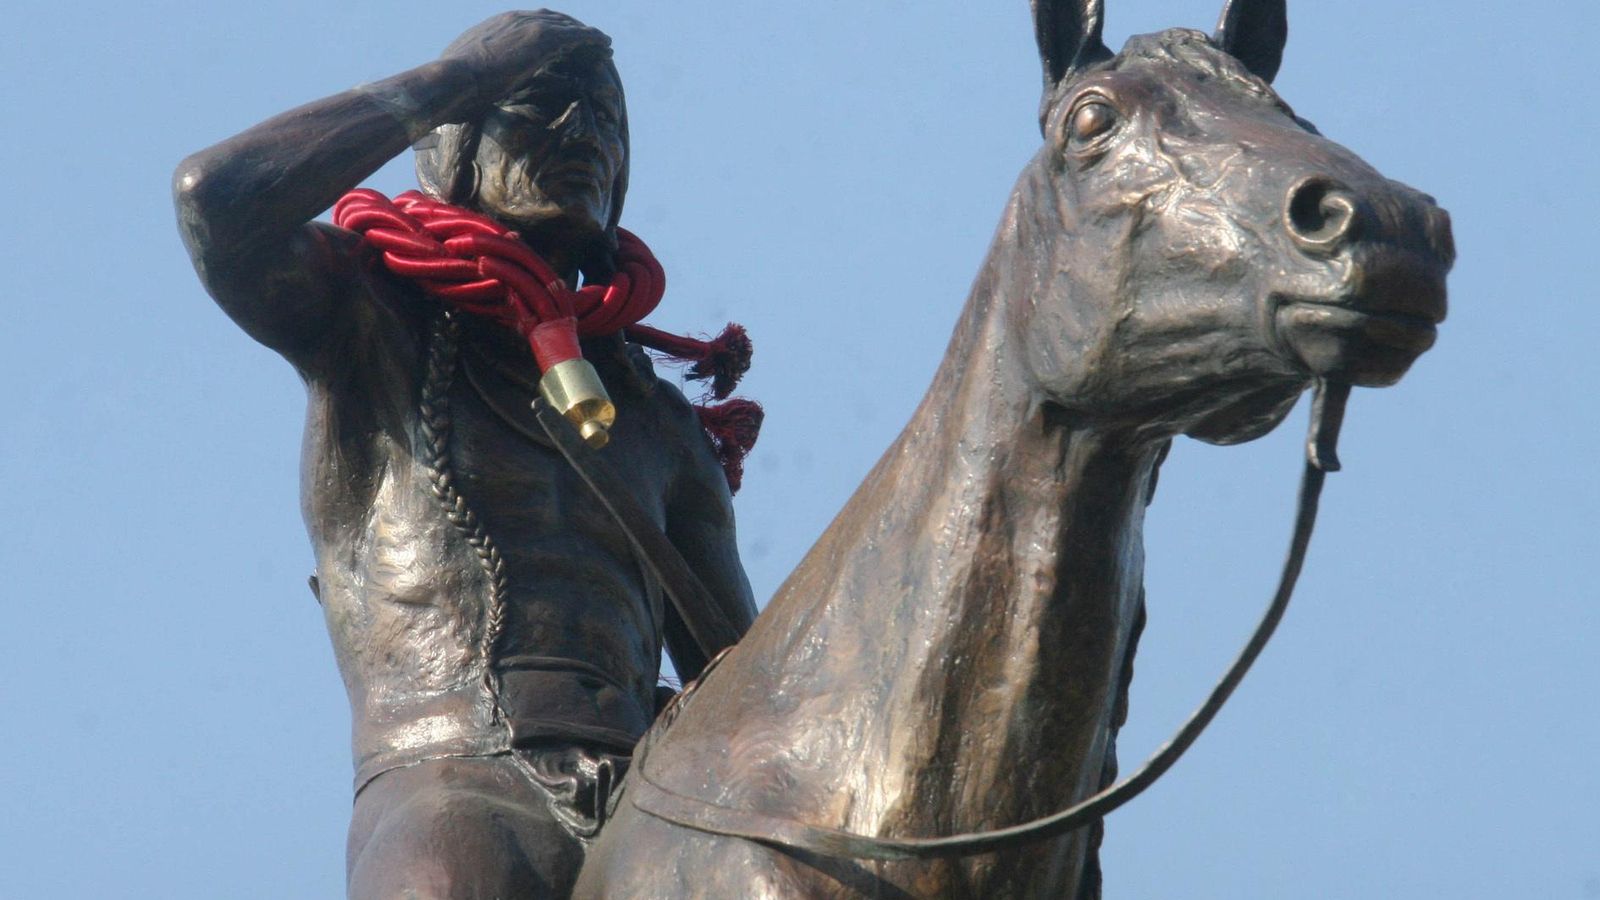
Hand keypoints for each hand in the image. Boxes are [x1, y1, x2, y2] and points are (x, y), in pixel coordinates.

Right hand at [441, 10, 611, 109]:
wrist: (454, 78)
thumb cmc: (453, 86)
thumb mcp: (465, 75)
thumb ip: (476, 76)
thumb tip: (473, 93)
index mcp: (495, 26)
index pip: (528, 23)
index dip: (548, 32)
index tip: (561, 44)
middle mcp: (514, 19)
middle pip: (552, 21)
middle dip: (572, 31)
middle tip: (590, 42)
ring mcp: (528, 26)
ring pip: (568, 26)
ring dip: (588, 35)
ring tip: (605, 45)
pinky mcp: (542, 39)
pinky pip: (576, 35)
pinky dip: (592, 39)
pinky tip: (605, 47)